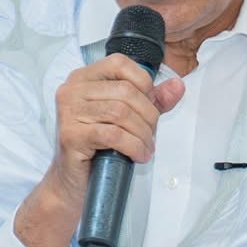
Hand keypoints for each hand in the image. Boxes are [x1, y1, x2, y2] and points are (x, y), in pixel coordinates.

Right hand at [15, 54, 184, 246]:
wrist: (72, 182)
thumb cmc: (98, 148)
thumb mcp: (128, 118)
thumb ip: (152, 100)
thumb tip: (177, 86)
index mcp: (83, 78)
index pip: (119, 63)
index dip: (143, 83)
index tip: (149, 106)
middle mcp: (71, 90)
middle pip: (125, 91)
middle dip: (148, 116)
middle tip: (151, 136)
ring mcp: (68, 112)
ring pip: (121, 113)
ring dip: (142, 134)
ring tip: (146, 147)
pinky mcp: (71, 136)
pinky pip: (113, 135)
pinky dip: (133, 146)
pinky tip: (137, 155)